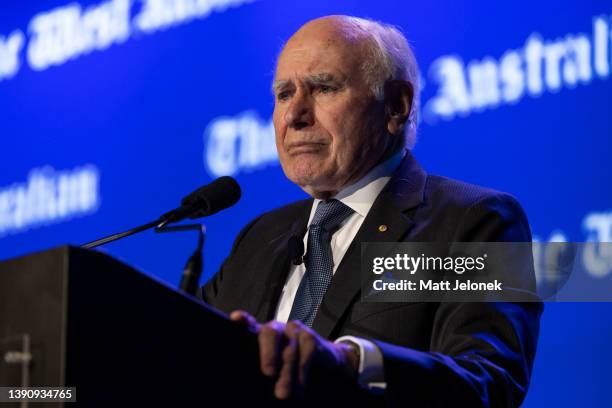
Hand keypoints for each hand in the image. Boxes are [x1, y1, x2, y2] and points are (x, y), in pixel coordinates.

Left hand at [230, 310, 358, 398]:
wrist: (323, 360)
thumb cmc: (289, 366)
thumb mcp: (273, 366)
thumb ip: (264, 367)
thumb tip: (253, 386)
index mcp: (261, 334)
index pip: (249, 324)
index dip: (243, 320)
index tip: (235, 319)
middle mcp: (276, 328)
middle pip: (269, 333)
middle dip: (268, 353)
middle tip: (268, 373)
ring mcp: (293, 330)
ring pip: (289, 350)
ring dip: (286, 374)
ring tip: (282, 394)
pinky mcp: (310, 336)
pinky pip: (306, 355)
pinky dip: (301, 374)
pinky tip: (299, 388)